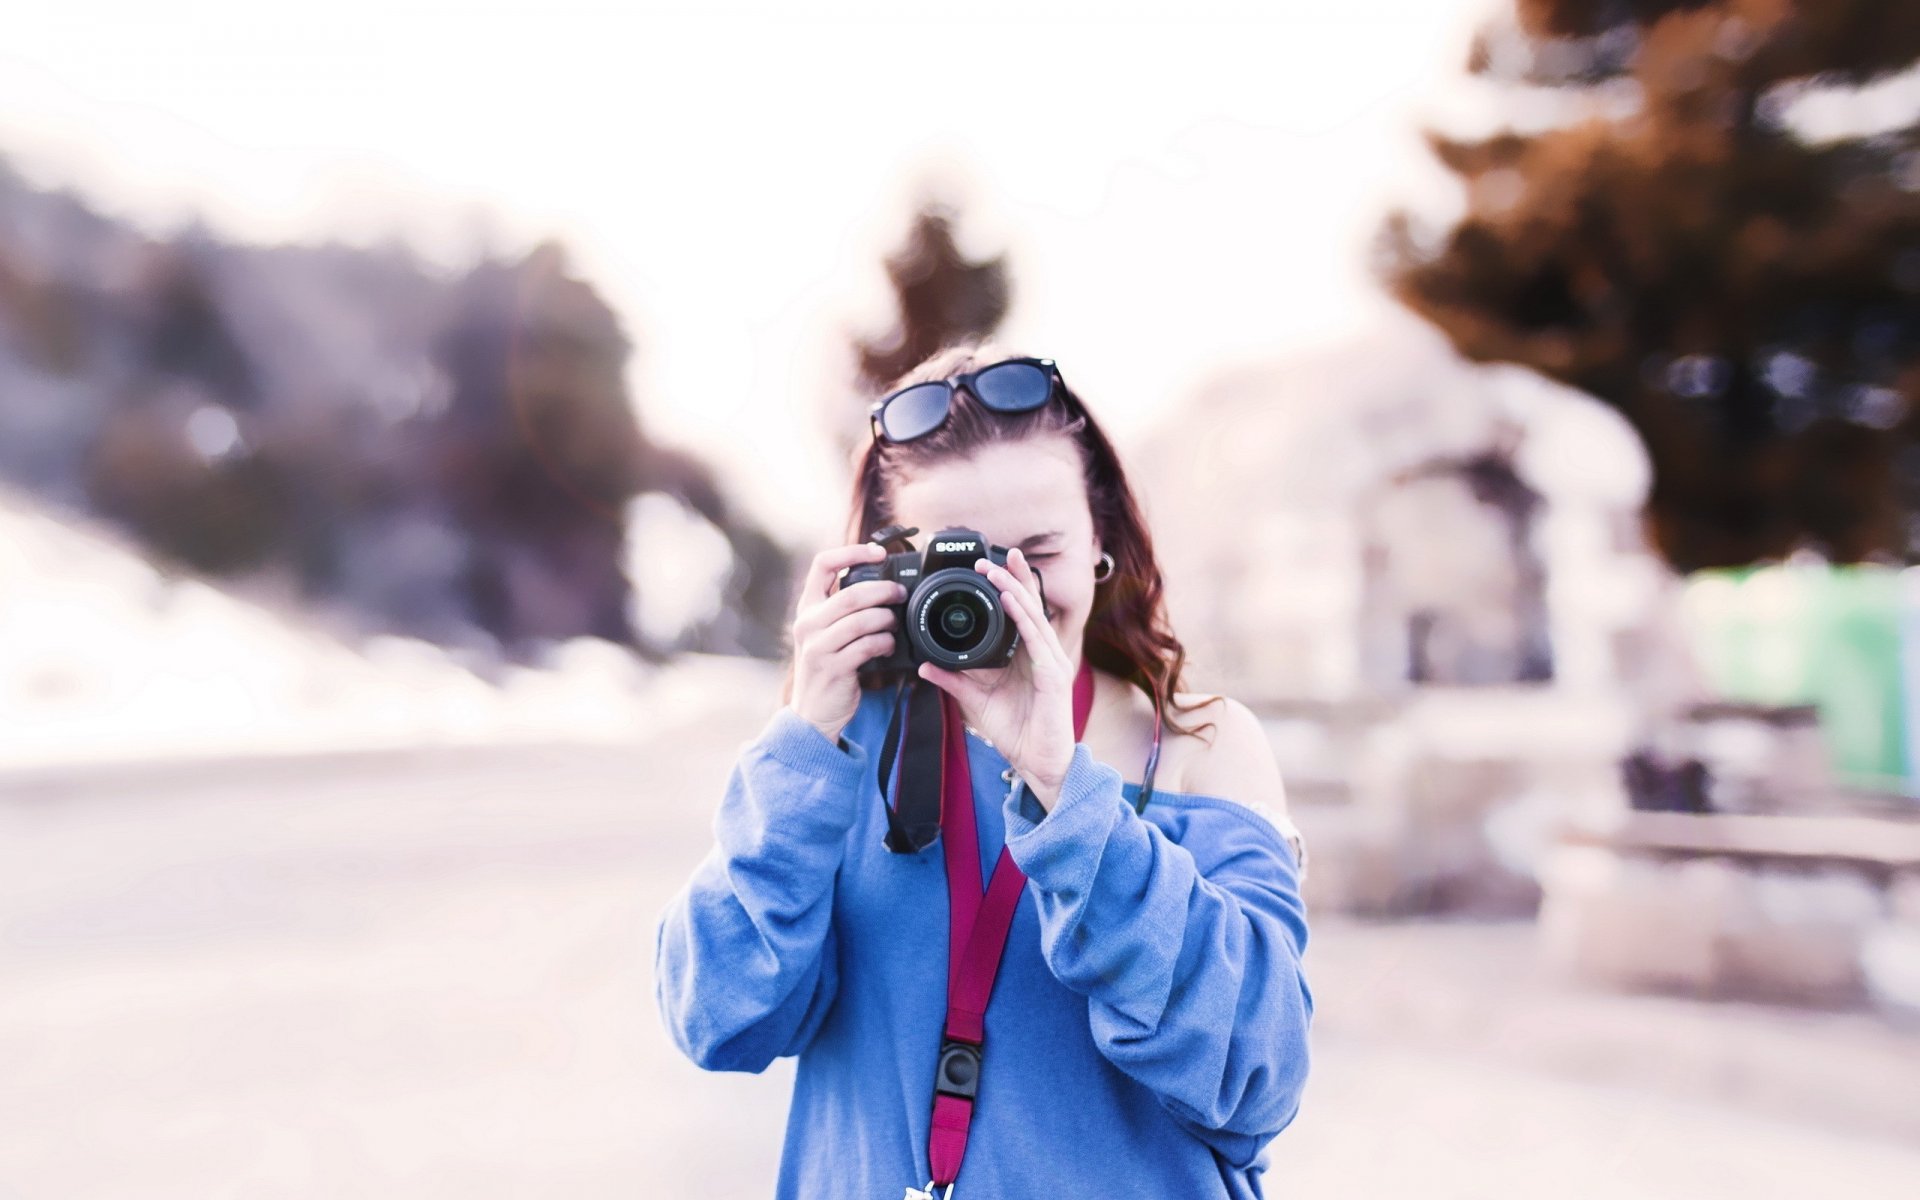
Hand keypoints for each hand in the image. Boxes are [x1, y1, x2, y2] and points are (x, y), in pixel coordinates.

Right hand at [788, 542, 908, 745]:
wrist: (812, 713)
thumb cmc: (826, 667)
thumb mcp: (824, 633)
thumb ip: (842, 610)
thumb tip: (882, 585)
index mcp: (807, 608)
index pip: (823, 564)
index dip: (852, 552)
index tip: (878, 553)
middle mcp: (808, 623)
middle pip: (852, 594)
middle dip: (884, 590)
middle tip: (901, 593)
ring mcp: (818, 646)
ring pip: (862, 620)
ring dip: (887, 620)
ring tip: (895, 624)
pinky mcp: (833, 667)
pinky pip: (867, 646)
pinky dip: (884, 643)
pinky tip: (888, 646)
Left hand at [916, 548, 1076, 808]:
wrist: (1038, 764)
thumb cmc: (1017, 732)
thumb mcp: (975, 701)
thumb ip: (953, 680)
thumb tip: (925, 664)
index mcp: (1027, 656)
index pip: (1020, 612)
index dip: (1010, 586)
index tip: (992, 564)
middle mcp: (1042, 654)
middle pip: (1031, 605)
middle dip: (1016, 577)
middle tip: (999, 552)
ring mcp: (1051, 663)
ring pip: (1034, 616)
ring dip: (1016, 589)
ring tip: (999, 569)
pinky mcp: (1053, 677)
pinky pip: (1037, 641)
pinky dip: (1023, 618)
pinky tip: (1011, 600)